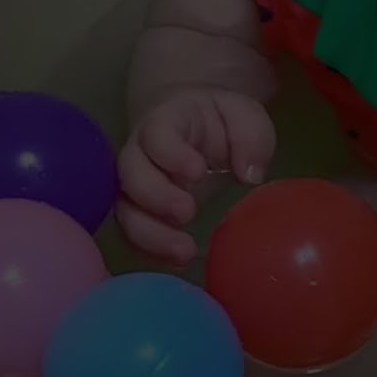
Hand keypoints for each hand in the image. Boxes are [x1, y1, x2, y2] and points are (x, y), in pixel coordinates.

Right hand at [116, 88, 274, 264]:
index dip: (171, 153)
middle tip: (188, 213)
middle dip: (156, 198)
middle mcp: (140, 153)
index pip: (156, 135)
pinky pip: (134, 234)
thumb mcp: (244, 115)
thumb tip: (250, 174)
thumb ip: (250, 137)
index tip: (199, 172)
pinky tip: (178, 261)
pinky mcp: (140, 212)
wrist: (193, 125)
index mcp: (165, 123)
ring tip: (184, 252)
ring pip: (125, 210)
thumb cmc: (219, 119)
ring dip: (150, 235)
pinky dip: (151, 251)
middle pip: (129, 175)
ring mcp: (135, 184)